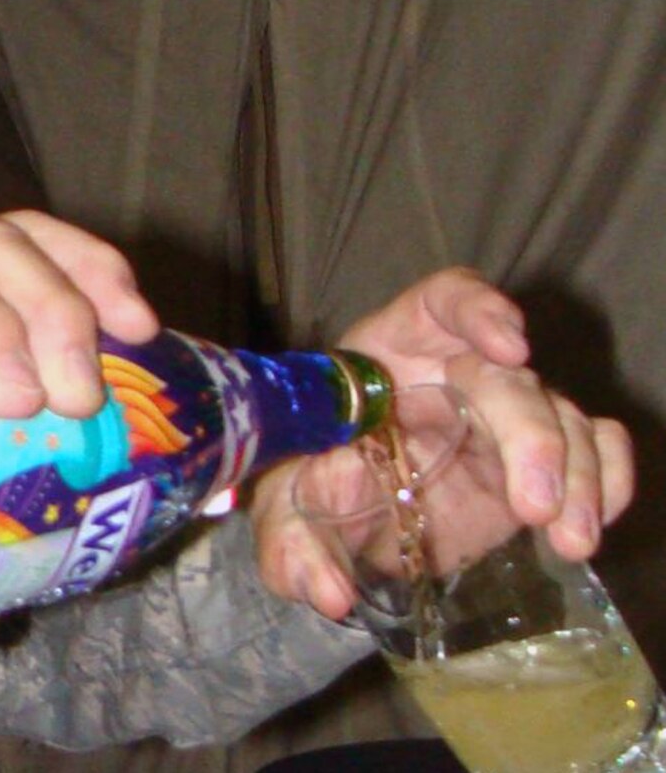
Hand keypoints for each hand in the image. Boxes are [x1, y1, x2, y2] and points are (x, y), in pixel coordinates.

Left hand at [252, 266, 635, 618]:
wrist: (346, 523)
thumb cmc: (314, 487)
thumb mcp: (285, 509)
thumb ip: (291, 542)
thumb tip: (325, 593)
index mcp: (389, 354)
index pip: (442, 301)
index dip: (478, 310)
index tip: (508, 347)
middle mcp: (456, 373)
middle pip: (510, 377)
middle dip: (532, 435)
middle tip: (534, 505)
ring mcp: (504, 416)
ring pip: (565, 417)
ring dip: (580, 476)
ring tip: (569, 542)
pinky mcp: (541, 461)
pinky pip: (598, 447)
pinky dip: (610, 477)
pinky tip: (592, 521)